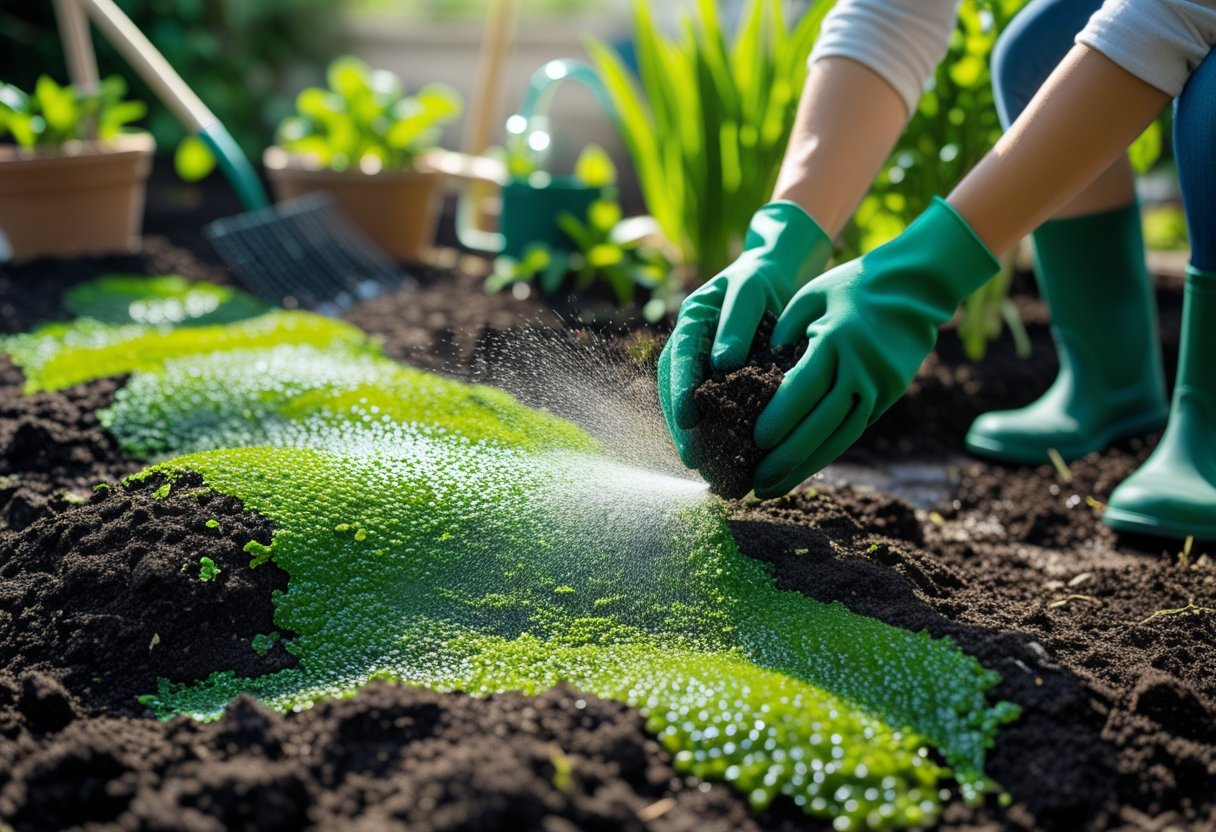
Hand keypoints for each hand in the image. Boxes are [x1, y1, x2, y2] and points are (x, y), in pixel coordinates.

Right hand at [658, 201, 832, 466]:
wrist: (775, 274)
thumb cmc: (762, 277)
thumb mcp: (750, 289)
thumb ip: (735, 322)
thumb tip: (723, 364)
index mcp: (690, 322)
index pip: (680, 360)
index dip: (681, 391)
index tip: (688, 419)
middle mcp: (689, 346)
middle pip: (676, 390)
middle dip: (682, 427)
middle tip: (693, 459)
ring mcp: (702, 363)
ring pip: (691, 403)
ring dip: (696, 436)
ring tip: (706, 467)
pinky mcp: (720, 378)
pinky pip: (712, 406)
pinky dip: (717, 430)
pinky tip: (727, 454)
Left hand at [751, 198, 999, 496]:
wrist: (917, 286)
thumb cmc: (853, 285)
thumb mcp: (812, 295)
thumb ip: (783, 329)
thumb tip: (756, 368)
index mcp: (838, 340)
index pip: (805, 388)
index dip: (781, 417)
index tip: (755, 441)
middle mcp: (862, 369)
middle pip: (822, 423)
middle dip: (787, 457)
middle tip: (755, 483)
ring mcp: (880, 386)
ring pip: (840, 436)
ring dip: (806, 467)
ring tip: (773, 488)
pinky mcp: (889, 395)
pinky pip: (853, 430)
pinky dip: (827, 451)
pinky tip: (801, 468)